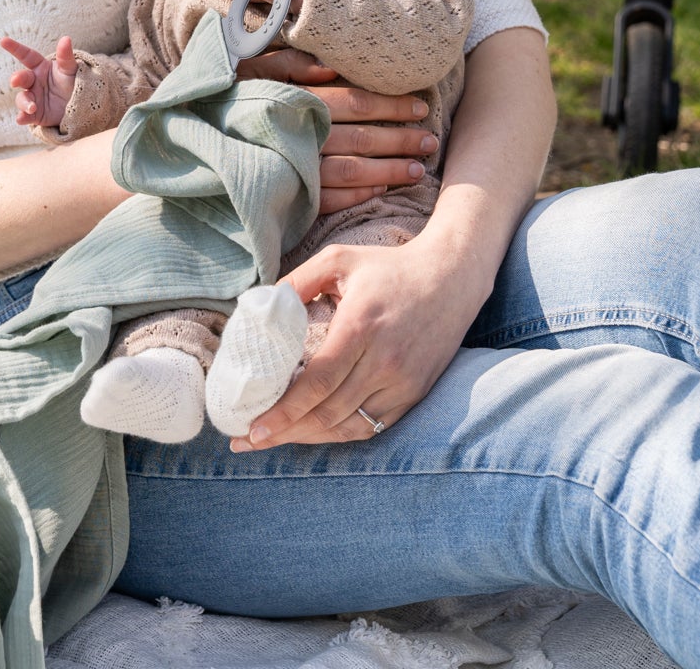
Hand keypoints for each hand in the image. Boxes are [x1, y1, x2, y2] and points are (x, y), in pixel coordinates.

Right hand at [0, 35, 77, 128]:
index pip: (26, 55)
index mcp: (40, 67)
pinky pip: (25, 115)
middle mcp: (33, 82)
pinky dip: (22, 117)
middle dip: (16, 78)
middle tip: (15, 81)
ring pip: (22, 98)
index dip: (15, 48)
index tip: (3, 41)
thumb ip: (66, 56)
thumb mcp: (71, 69)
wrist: (81, 105)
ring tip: (32, 107)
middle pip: (21, 78)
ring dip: (24, 102)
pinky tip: (21, 119)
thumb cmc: (75, 82)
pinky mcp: (35, 114)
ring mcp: (33, 98)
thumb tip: (66, 39)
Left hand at [228, 231, 489, 452]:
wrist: (452, 277)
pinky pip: (372, 426)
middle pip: (328, 412)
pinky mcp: (415, 394)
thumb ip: (296, 281)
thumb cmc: (389, 267)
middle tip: (248, 440)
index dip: (283, 411)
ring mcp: (404, 382)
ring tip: (274, 439)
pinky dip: (339, 434)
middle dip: (284, 432)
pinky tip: (312, 433)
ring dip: (308, 438)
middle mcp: (385, 361)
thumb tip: (257, 307)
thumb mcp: (338, 259)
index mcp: (361, 327)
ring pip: (349, 427)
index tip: (251, 427)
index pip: (317, 383)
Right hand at [238, 49, 436, 212]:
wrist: (186, 140)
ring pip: (353, 172)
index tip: (421, 106)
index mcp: (296, 101)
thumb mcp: (250, 66)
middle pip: (363, 138)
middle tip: (431, 141)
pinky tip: (380, 191)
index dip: (391, 104)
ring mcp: (294, 170)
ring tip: (418, 171)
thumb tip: (333, 66)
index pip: (356, 101)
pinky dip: (357, 196)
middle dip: (401, 139)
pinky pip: (329, 200)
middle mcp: (300, 137)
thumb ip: (291, 61)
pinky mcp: (286, 198)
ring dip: (389, 171)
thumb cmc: (223, 97)